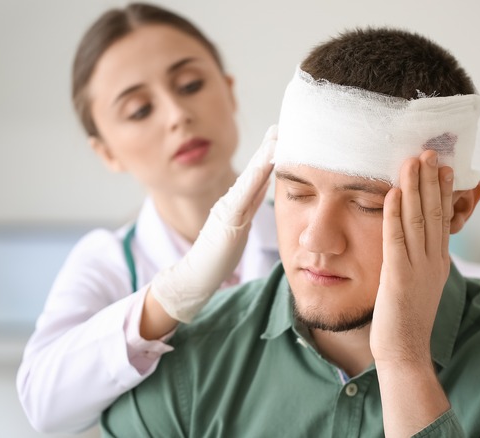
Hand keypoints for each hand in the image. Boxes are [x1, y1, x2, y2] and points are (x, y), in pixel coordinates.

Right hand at [150, 125, 276, 322]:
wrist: (195, 275)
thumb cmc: (218, 255)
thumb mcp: (240, 226)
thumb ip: (250, 206)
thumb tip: (266, 186)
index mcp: (239, 202)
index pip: (259, 175)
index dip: (271, 155)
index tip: (284, 135)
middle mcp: (233, 200)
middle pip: (255, 170)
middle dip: (269, 147)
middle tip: (282, 126)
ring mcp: (229, 208)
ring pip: (250, 177)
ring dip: (264, 157)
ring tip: (277, 138)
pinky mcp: (227, 219)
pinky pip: (244, 195)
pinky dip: (255, 178)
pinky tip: (266, 165)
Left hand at [370, 149, 453, 365]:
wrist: (405, 351)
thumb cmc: (406, 319)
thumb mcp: (421, 283)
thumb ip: (420, 260)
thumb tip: (418, 239)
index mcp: (438, 261)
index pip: (442, 219)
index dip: (442, 191)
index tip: (442, 166)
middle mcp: (432, 261)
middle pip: (434, 213)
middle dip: (431, 180)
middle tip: (431, 151)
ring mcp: (418, 268)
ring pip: (418, 220)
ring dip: (415, 188)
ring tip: (414, 161)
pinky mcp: (398, 276)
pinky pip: (396, 240)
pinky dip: (394, 214)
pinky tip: (392, 193)